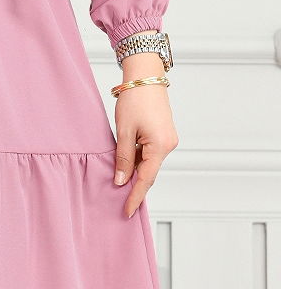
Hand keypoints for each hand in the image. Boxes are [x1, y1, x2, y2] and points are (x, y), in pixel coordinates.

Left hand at [113, 51, 178, 218]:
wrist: (146, 76)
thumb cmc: (134, 99)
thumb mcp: (124, 130)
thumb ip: (123, 157)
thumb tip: (121, 180)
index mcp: (160, 146)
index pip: (145, 179)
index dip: (135, 197)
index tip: (127, 212)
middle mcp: (168, 145)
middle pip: (149, 172)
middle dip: (134, 186)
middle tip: (120, 203)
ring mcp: (168, 139)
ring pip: (149, 162)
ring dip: (135, 170)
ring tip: (119, 182)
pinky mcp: (164, 134)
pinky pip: (150, 153)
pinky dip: (138, 159)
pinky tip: (126, 163)